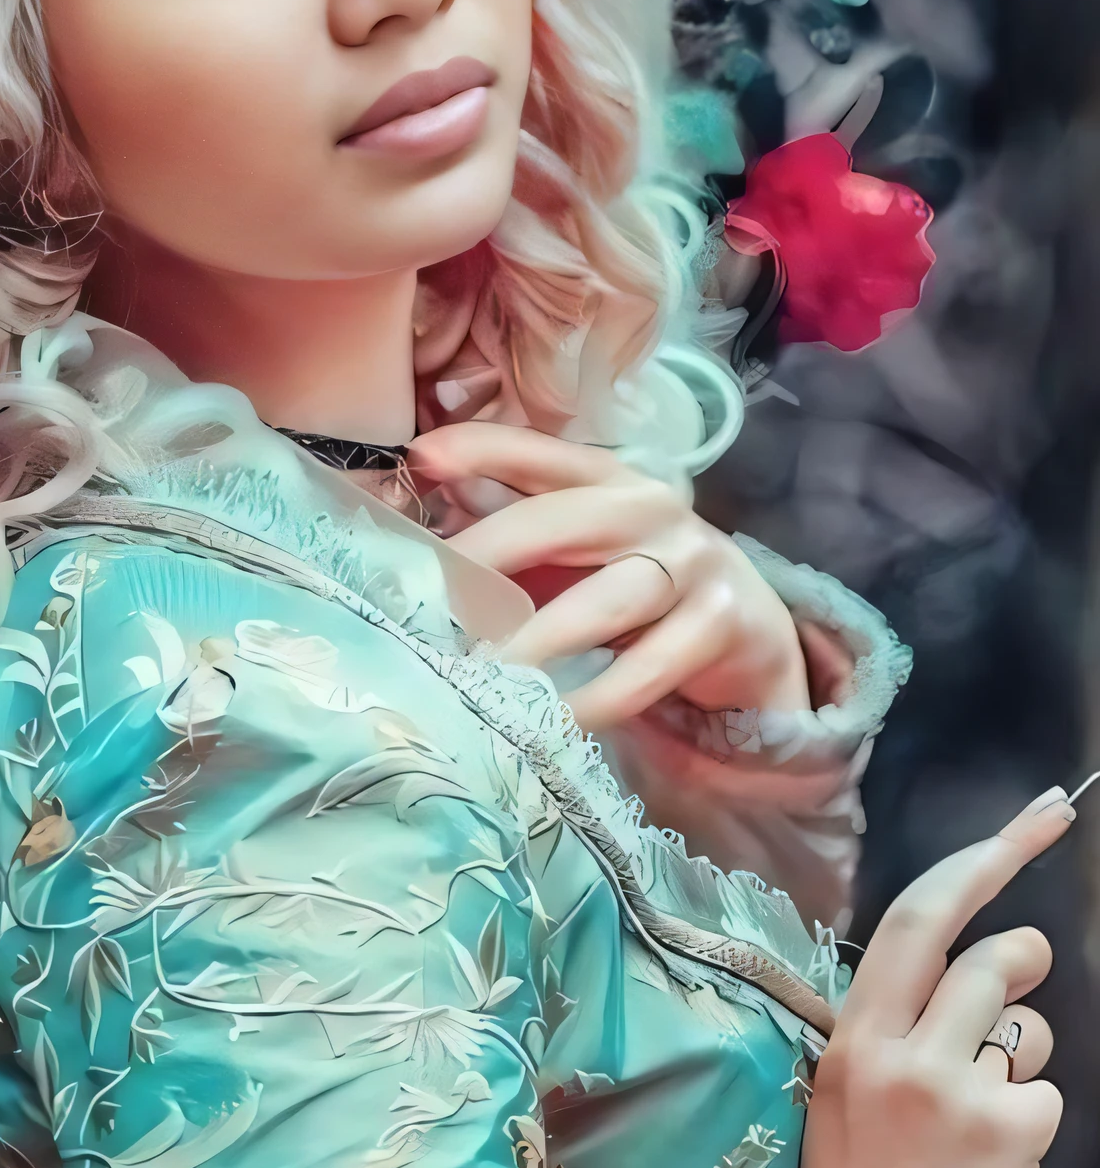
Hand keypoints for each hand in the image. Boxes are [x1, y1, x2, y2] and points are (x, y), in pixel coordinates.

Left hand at [409, 421, 807, 733]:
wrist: (748, 633)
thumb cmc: (636, 588)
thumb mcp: (576, 555)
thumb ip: (512, 536)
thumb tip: (419, 527)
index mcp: (607, 480)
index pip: (540, 455)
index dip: (482, 449)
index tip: (422, 459)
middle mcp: (652, 508)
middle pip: (565, 519)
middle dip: (495, 550)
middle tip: (436, 595)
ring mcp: (694, 563)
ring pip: (608, 598)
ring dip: (541, 638)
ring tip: (487, 673)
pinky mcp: (722, 623)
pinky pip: (649, 666)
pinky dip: (598, 697)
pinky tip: (556, 718)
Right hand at [799, 790, 1069, 1167]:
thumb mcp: (838, 1099)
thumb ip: (888, 1030)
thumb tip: (955, 974)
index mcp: (851, 1036)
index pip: (919, 917)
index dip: (983, 861)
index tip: (1035, 821)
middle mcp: (902, 1049)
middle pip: (984, 952)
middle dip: (1024, 936)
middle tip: (1034, 948)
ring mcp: (959, 1089)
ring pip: (1023, 1022)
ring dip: (1021, 1043)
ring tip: (987, 1097)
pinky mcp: (1008, 1133)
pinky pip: (1042, 1092)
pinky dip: (1029, 1115)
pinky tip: (995, 1158)